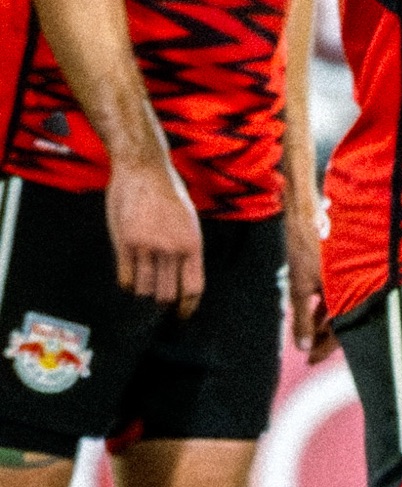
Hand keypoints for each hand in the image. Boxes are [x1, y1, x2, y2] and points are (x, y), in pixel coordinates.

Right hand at [106, 155, 203, 316]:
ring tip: (143, 282)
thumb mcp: (189, 220)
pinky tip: (129, 276)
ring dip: (143, 291)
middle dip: (163, 301)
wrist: (144, 170)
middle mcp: (171, 249)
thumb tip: (183, 278)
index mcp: (193, 243)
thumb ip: (186, 249)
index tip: (182, 316)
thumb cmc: (170, 194)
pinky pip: (125, 279)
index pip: (193, 288)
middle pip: (166, 295)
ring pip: (144, 290)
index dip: (188, 307)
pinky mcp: (124, 244)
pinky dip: (127, 283)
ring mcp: (146, 247)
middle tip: (158, 297)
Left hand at [285, 193, 334, 361]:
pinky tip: (317, 311)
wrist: (309, 214)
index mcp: (348, 291)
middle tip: (310, 351)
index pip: (341, 330)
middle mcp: (354, 284)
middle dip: (326, 337)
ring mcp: (350, 276)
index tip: (311, 361)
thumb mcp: (299, 287)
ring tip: (310, 334)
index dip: (326, 348)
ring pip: (341, 307)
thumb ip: (303, 319)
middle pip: (344, 320)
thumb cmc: (306, 249)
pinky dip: (328, 305)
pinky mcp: (344, 268)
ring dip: (326, 321)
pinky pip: (340, 293)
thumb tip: (303, 347)